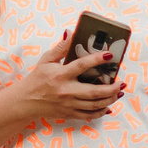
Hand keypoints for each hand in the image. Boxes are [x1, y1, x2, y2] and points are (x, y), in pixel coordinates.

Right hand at [3, 33, 123, 123]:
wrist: (25, 101)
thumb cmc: (37, 78)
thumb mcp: (46, 60)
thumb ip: (61, 47)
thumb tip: (71, 33)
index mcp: (60, 75)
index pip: (81, 66)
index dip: (97, 59)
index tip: (109, 54)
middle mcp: (66, 91)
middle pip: (94, 92)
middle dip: (111, 88)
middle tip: (121, 82)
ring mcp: (69, 104)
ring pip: (95, 105)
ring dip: (110, 99)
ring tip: (119, 93)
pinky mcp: (69, 114)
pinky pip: (89, 115)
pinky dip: (101, 111)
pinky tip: (108, 106)